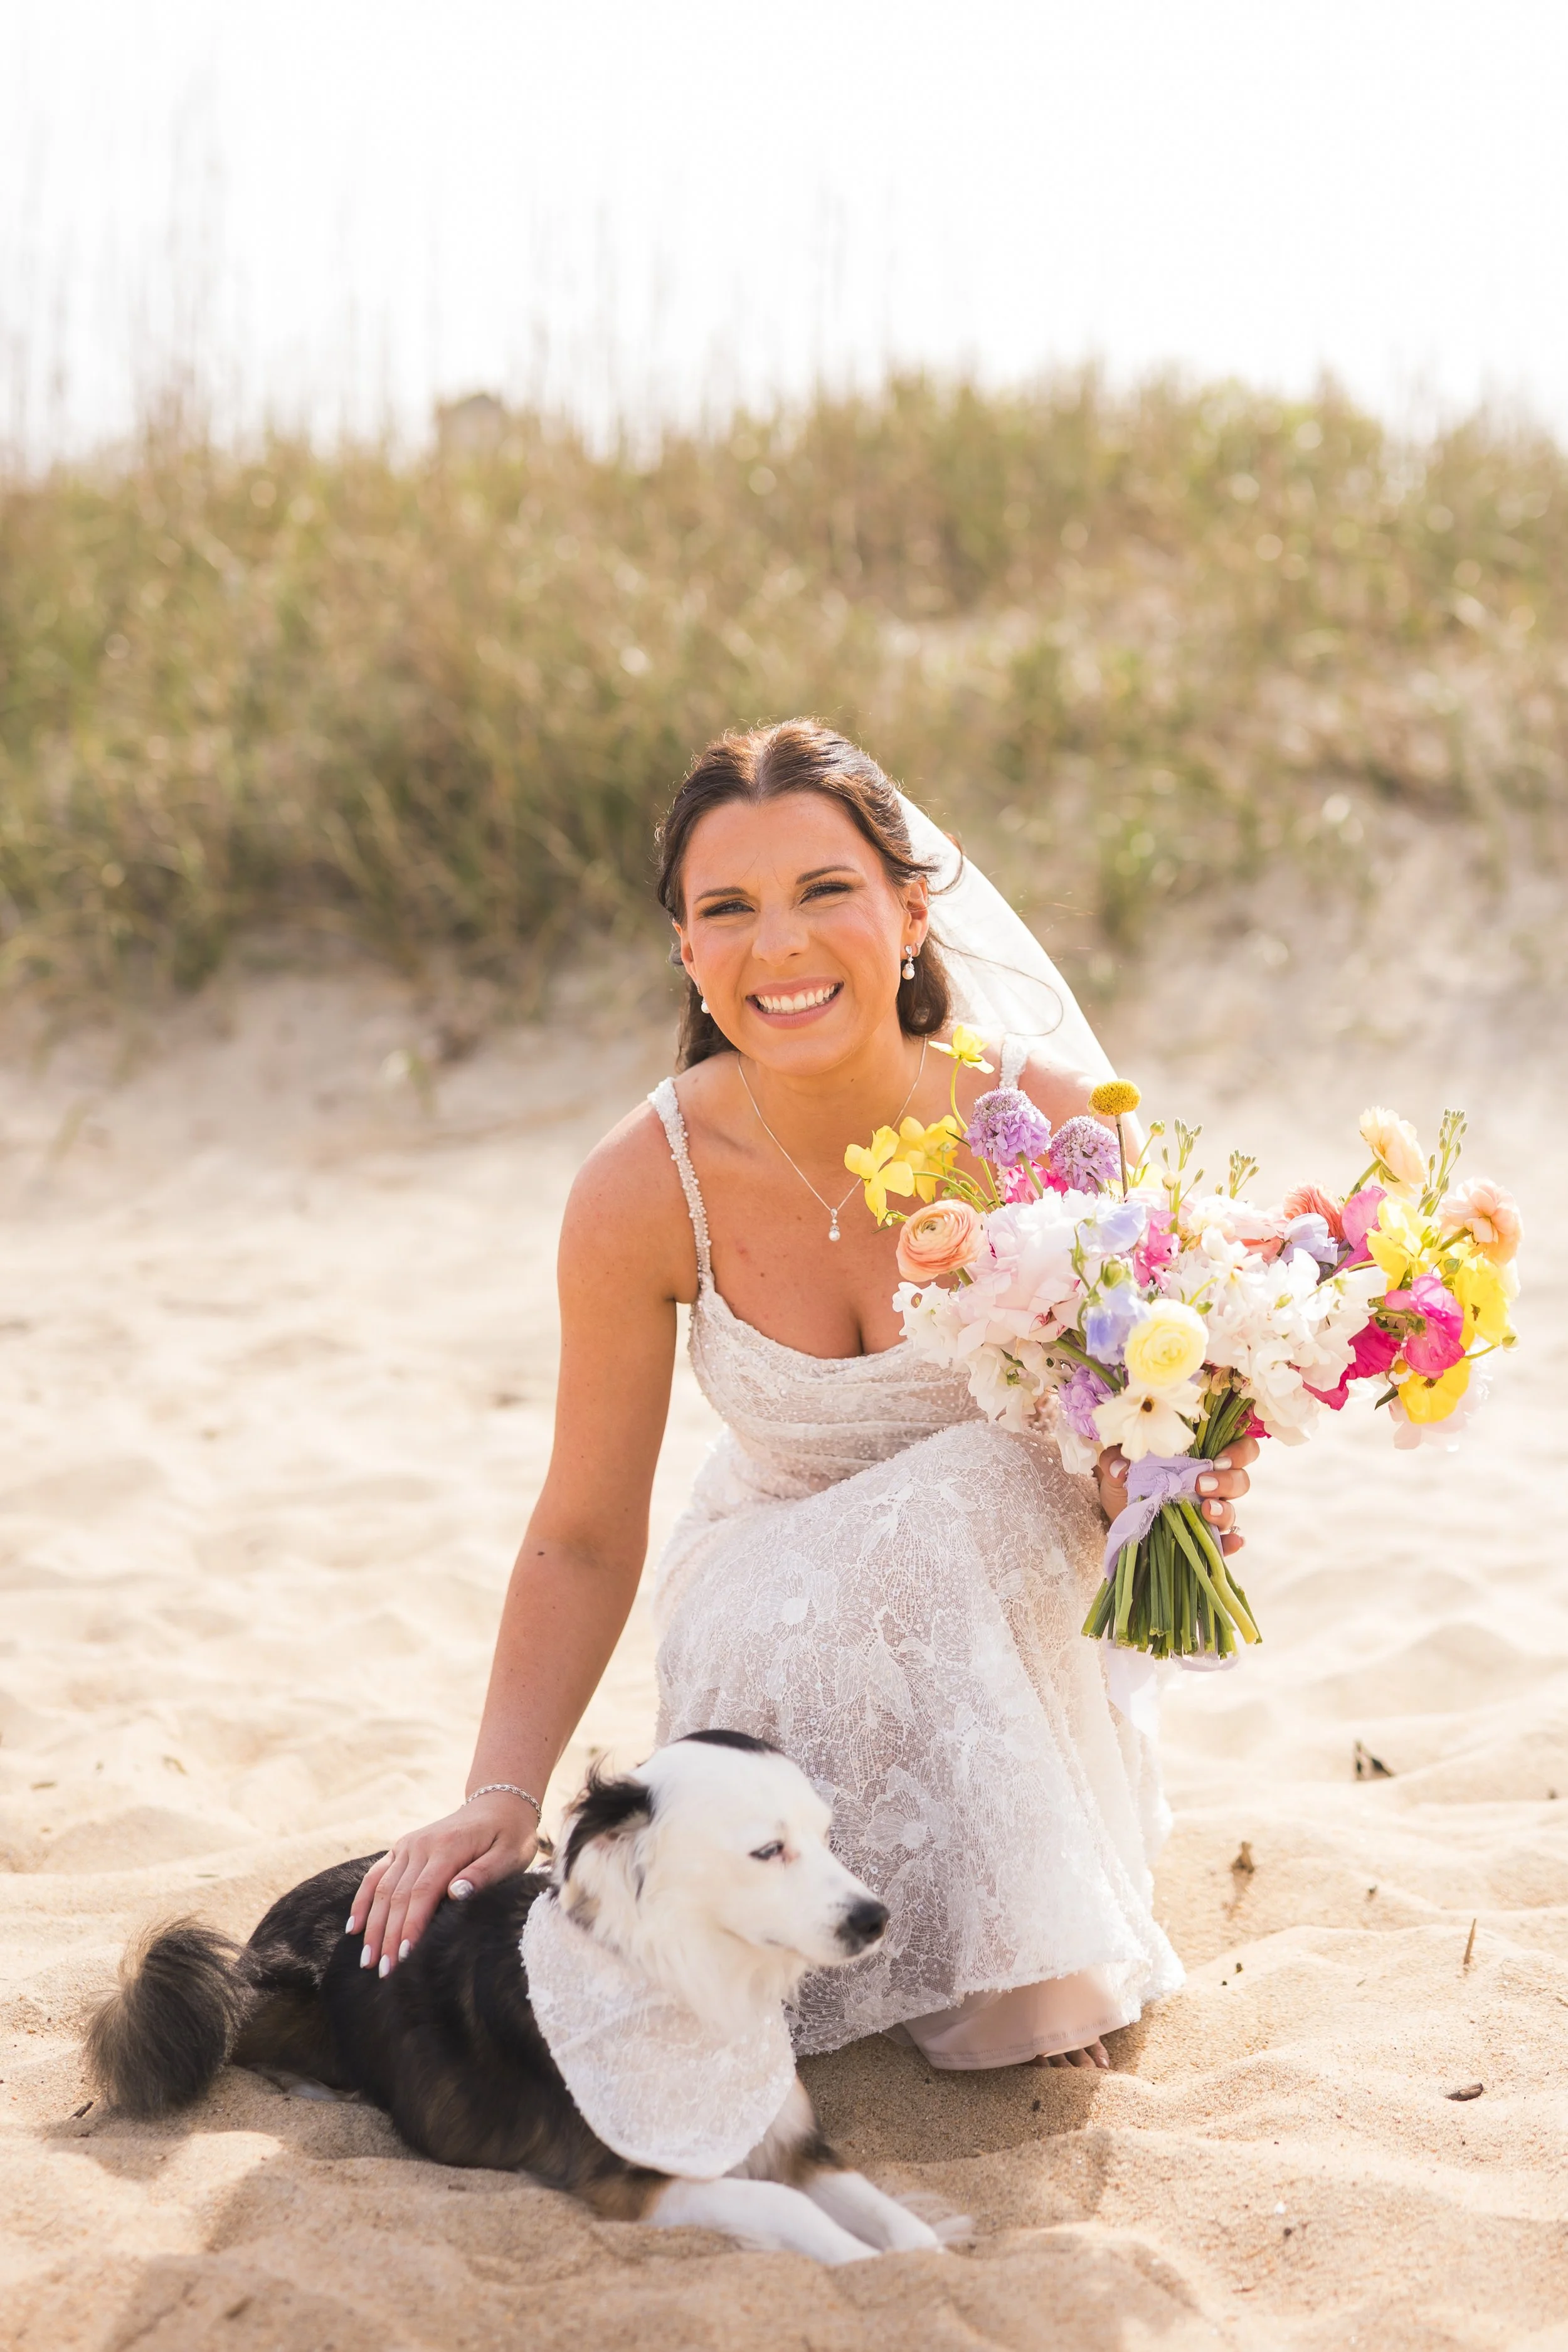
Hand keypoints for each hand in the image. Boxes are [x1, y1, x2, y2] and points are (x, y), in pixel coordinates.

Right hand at [346, 1791, 538, 1975]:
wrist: (498, 1803)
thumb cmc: (509, 1835)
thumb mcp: (510, 1855)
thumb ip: (483, 1873)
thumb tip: (455, 1893)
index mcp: (448, 1847)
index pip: (423, 1893)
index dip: (411, 1926)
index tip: (404, 1958)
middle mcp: (422, 1844)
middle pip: (398, 1896)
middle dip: (389, 1936)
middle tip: (384, 1972)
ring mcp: (409, 1845)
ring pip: (383, 1889)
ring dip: (373, 1926)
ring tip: (367, 1960)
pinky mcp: (403, 1847)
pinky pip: (376, 1874)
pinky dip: (363, 1900)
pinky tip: (354, 1927)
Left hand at [1094, 1435, 1257, 1554]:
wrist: (1114, 1513)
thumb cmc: (1124, 1480)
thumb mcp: (1116, 1465)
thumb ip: (1116, 1458)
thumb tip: (1120, 1467)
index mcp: (1199, 1457)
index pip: (1239, 1449)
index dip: (1239, 1451)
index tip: (1219, 1458)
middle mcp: (1212, 1484)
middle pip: (1240, 1479)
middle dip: (1227, 1481)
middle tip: (1201, 1484)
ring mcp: (1209, 1513)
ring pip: (1232, 1510)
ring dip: (1224, 1510)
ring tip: (1205, 1509)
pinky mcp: (1202, 1539)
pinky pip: (1224, 1542)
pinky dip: (1230, 1543)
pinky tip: (1231, 1542)